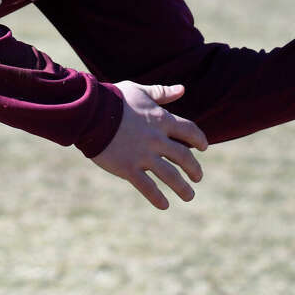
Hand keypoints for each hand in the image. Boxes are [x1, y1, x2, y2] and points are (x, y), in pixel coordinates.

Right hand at [91, 82, 209, 209]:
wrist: (90, 112)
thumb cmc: (113, 98)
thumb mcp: (139, 91)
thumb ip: (161, 93)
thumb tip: (182, 89)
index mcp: (161, 119)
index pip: (189, 130)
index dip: (199, 139)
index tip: (204, 147)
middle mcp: (156, 139)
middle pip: (184, 157)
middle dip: (194, 169)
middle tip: (198, 177)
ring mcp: (143, 155)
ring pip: (170, 176)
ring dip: (182, 187)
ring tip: (189, 195)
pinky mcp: (128, 168)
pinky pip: (147, 187)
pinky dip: (157, 198)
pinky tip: (164, 205)